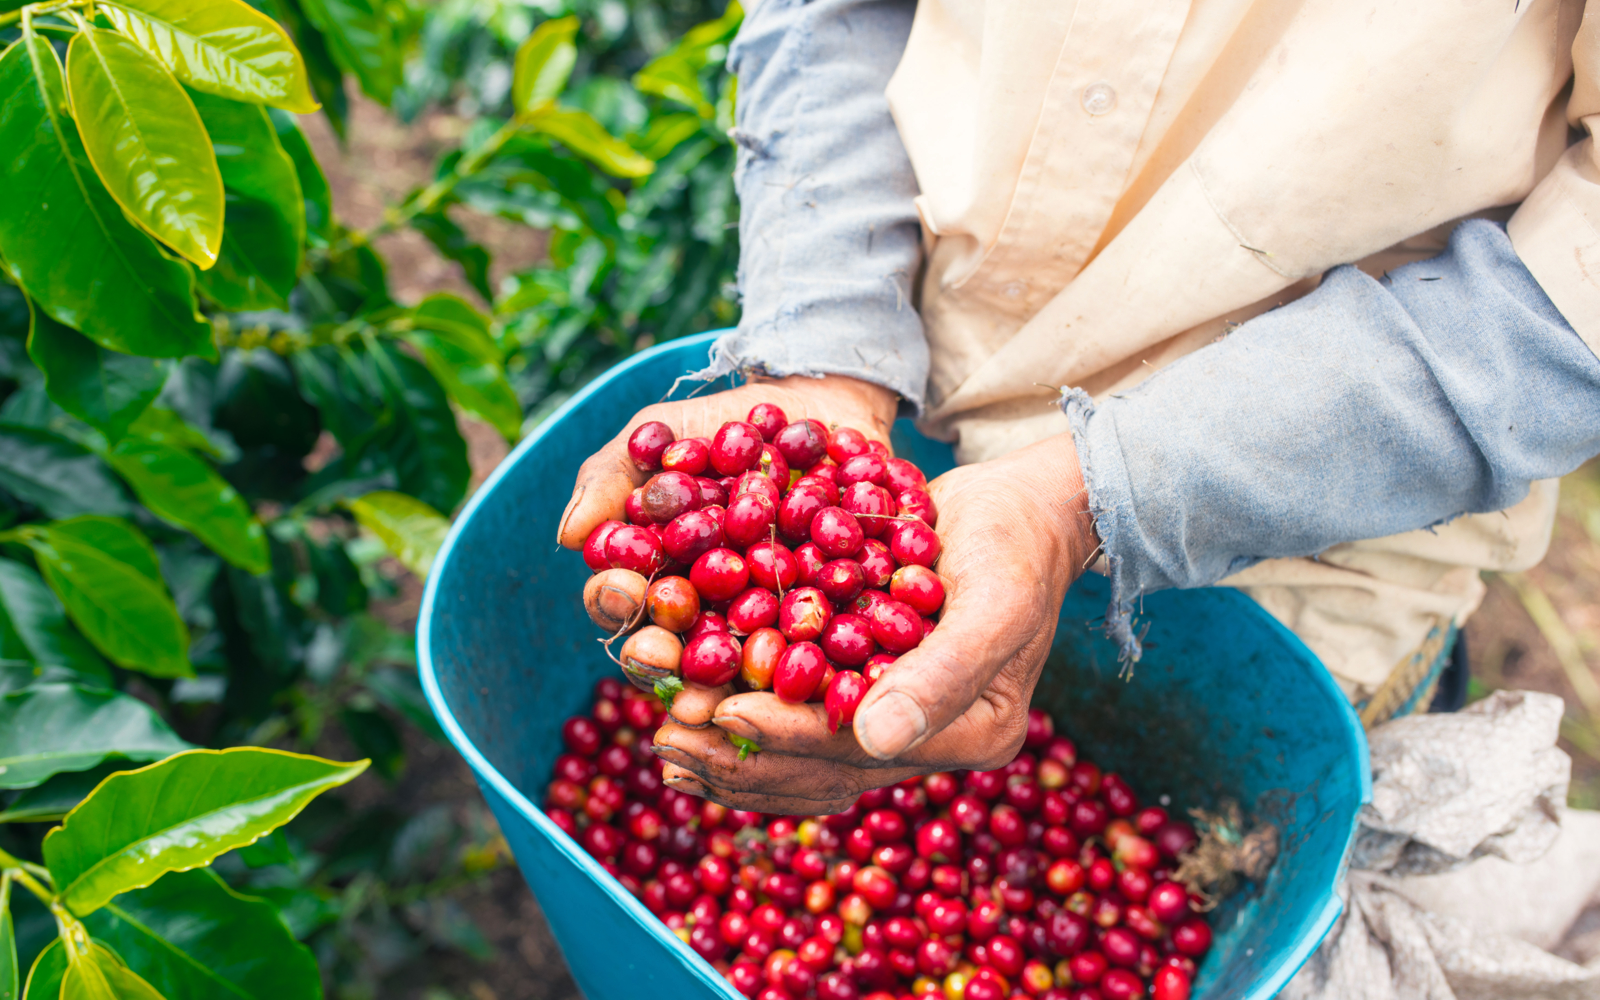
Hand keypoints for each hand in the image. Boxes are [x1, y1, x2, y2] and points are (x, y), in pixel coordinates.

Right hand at [558, 373, 897, 724]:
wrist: (817, 406)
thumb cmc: (722, 424)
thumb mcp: (659, 433)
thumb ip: (610, 476)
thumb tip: (569, 535)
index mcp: (654, 577)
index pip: (621, 604)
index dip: (616, 604)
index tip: (623, 589)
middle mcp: (706, 614)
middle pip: (672, 655)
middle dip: (664, 660)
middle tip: (666, 655)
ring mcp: (767, 624)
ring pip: (742, 668)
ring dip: (734, 677)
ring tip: (734, 674)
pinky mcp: (830, 624)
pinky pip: (821, 649)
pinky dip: (819, 650)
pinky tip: (819, 650)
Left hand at [650, 431, 1098, 813]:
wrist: (1025, 510)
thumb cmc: (1016, 543)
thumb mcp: (994, 600)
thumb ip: (942, 673)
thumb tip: (875, 742)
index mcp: (973, 736)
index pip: (861, 753)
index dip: (787, 735)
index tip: (722, 709)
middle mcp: (929, 742)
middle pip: (820, 771)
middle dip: (740, 753)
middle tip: (666, 734)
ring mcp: (896, 723)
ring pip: (800, 761)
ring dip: (730, 752)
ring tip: (662, 738)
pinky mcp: (865, 691)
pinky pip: (797, 725)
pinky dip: (744, 723)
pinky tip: (689, 707)